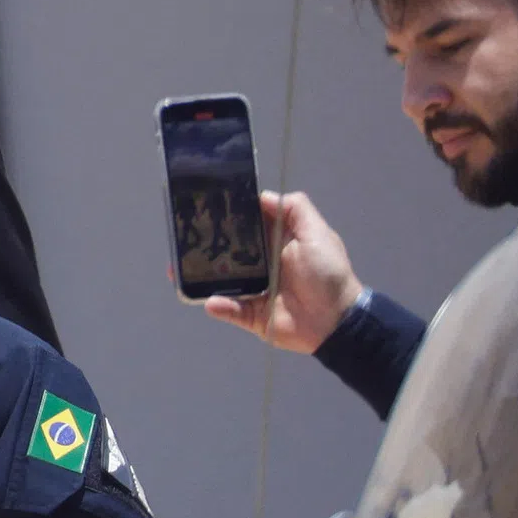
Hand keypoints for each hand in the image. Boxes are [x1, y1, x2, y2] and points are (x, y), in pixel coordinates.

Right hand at [204, 190, 363, 352]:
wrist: (335, 320)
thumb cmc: (327, 273)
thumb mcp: (317, 233)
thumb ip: (295, 209)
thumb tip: (263, 196)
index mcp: (278, 244)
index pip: (250, 227)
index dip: (234, 218)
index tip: (211, 207)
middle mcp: (264, 265)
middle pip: (232, 253)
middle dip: (211, 247)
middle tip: (188, 239)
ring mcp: (256, 290)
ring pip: (225, 282)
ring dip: (205, 278)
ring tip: (183, 271)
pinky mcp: (253, 315)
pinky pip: (232, 310)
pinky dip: (220, 306)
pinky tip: (210, 301)